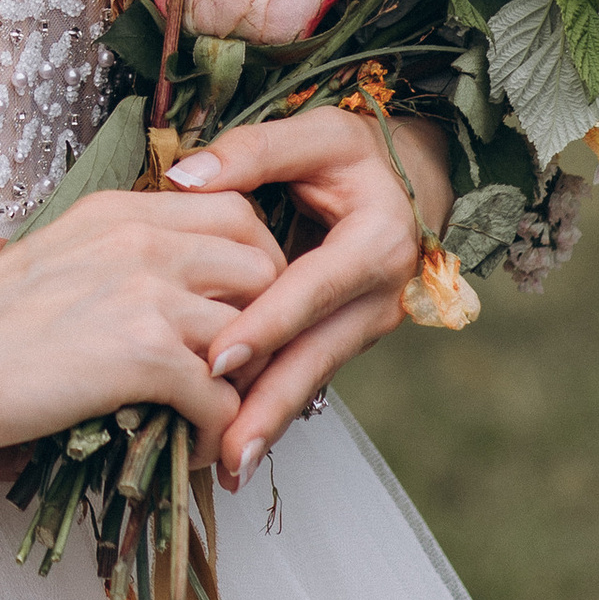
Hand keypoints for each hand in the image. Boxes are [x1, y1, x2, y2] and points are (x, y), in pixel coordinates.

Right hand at [0, 186, 281, 457]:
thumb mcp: (59, 253)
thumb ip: (116, 257)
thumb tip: (160, 293)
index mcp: (121, 211)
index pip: (236, 211)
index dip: (255, 263)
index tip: (242, 308)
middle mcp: (143, 240)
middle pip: (264, 264)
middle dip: (271, 319)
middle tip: (246, 365)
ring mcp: (147, 294)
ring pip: (257, 334)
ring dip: (250, 384)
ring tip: (224, 416)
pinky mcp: (143, 356)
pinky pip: (225, 401)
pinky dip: (219, 435)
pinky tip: (193, 449)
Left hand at [164, 107, 453, 484]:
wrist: (412, 183)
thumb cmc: (356, 155)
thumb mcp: (315, 134)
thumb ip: (253, 152)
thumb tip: (185, 176)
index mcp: (376, 244)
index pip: (312, 289)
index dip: (266, 324)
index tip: (219, 359)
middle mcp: (379, 296)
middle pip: (316, 355)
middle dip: (269, 406)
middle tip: (226, 450)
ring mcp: (366, 324)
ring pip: (312, 375)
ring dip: (271, 421)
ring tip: (228, 465)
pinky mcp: (345, 336)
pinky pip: (308, 371)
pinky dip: (275, 406)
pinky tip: (241, 441)